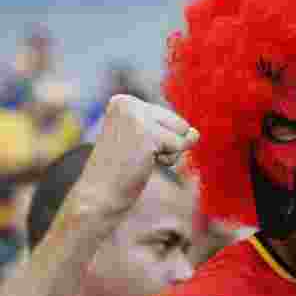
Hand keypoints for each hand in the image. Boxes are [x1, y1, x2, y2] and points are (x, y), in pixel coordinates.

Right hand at [71, 95, 198, 217]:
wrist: (100, 194)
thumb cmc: (123, 171)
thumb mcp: (149, 142)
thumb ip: (174, 131)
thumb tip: (195, 133)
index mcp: (123, 100)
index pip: (170, 118)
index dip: (160, 140)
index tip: (133, 148)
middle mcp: (128, 102)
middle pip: (179, 123)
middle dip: (167, 145)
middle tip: (137, 156)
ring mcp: (137, 116)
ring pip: (183, 133)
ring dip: (169, 152)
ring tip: (140, 158)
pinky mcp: (148, 134)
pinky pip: (181, 145)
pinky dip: (169, 159)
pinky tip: (144, 163)